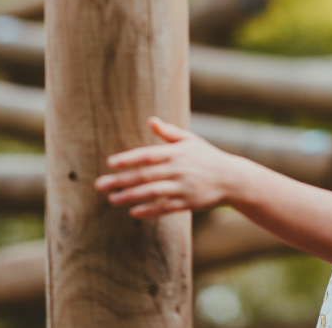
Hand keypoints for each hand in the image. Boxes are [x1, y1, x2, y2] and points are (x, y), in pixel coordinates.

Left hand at [94, 116, 235, 217]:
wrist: (231, 178)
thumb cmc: (207, 157)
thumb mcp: (190, 141)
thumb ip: (169, 132)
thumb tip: (150, 120)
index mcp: (177, 152)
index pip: (148, 155)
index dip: (129, 159)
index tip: (110, 163)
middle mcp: (178, 169)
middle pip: (145, 175)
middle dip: (121, 180)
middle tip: (100, 185)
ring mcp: (183, 187)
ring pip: (151, 192)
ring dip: (130, 196)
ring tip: (112, 199)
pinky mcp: (187, 203)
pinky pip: (164, 207)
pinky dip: (148, 210)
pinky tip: (133, 212)